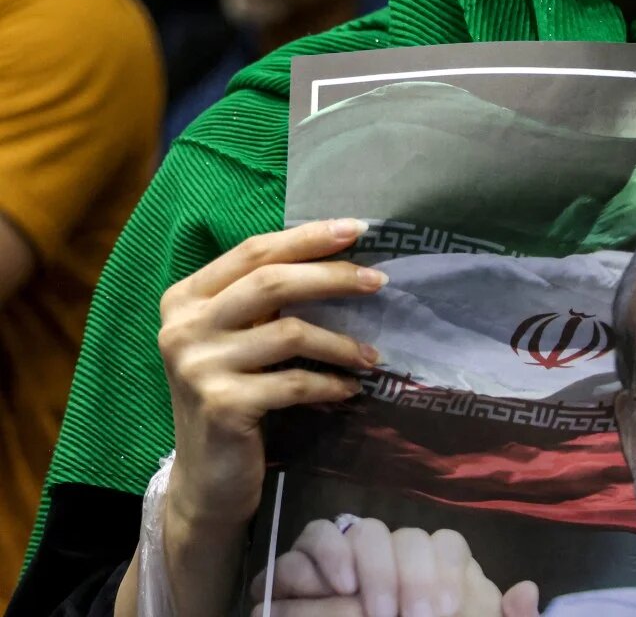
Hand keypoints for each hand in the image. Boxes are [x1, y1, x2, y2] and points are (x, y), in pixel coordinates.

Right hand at [158, 220, 382, 531]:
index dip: (307, 238)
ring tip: (372, 355)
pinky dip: (330, 383)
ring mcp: (198, 367)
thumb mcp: (236, 340)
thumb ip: (264, 301)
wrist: (206, 478)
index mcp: (184, 299)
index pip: (253, 251)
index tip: (358, 229)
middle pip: (272, 283)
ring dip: (342, 342)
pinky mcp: (223, 405)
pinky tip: (349, 389)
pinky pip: (295, 382)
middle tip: (379, 282)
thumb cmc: (232, 395)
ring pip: (291, 332)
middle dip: (333, 277)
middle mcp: (183, 328)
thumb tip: (341, 259)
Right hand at [249, 518, 539, 616]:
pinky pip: (312, 539)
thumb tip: (526, 590)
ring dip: (371, 566)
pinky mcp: (304, 572)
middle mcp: (395, 559)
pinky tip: (339, 587)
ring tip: (373, 610)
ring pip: (362, 530)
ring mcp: (349, 560)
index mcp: (437, 576)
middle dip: (410, 576)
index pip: (446, 544)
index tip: (442, 612)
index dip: (444, 571)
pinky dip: (324, 557)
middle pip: (405, 536)